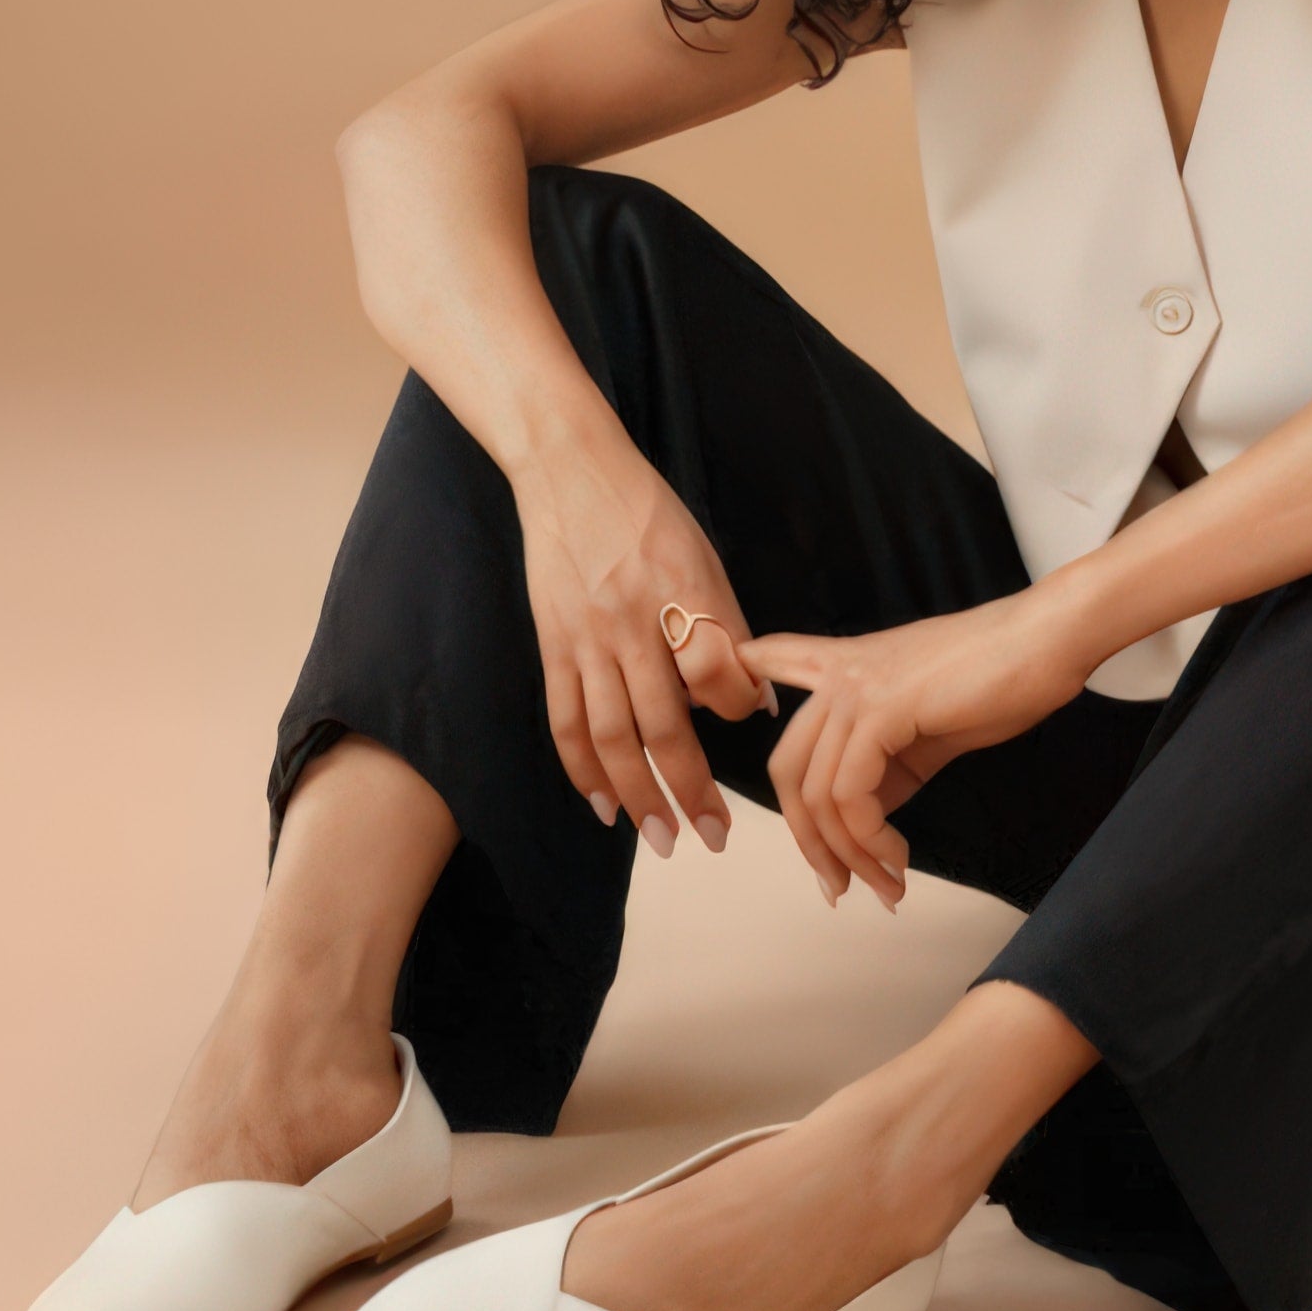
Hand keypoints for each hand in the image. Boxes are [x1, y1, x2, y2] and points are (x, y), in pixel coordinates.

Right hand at [509, 437, 775, 855]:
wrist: (569, 473)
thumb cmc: (649, 514)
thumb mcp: (704, 556)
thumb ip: (728, 627)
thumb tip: (758, 701)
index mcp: (684, 591)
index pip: (717, 670)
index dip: (738, 705)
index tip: (750, 721)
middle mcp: (635, 620)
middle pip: (665, 722)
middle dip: (691, 788)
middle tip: (712, 837)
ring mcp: (588, 636)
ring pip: (613, 734)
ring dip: (638, 795)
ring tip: (661, 837)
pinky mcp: (553, 644)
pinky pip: (567, 718)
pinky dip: (583, 768)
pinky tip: (603, 804)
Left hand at [737, 589, 1094, 910]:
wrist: (1047, 641)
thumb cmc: (1001, 677)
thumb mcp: (929, 726)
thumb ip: (888, 763)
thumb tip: (867, 821)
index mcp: (848, 665)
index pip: (774, 659)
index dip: (741, 679)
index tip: (735, 704)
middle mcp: (839, 672)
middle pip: (785, 768)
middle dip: (809, 841)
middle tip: (841, 887)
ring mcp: (856, 688)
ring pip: (816, 794)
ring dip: (850, 856)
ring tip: (886, 886)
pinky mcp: (882, 708)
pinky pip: (850, 794)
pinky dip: (870, 840)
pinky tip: (897, 859)